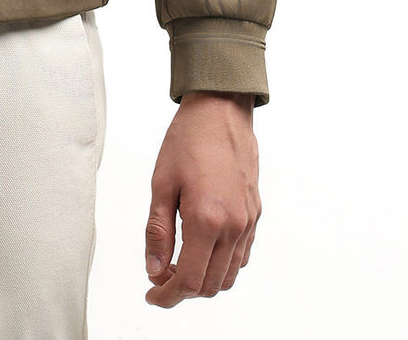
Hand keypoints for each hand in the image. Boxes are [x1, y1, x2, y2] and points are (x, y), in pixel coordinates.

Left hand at [143, 90, 260, 305]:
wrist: (221, 111)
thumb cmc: (188, 140)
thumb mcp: (161, 183)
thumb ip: (157, 231)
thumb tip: (153, 270)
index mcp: (206, 220)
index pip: (189, 280)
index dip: (167, 295)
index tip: (152, 295)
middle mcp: (233, 227)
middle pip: (210, 285)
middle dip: (182, 290)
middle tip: (159, 276)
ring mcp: (248, 223)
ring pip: (228, 275)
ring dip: (203, 280)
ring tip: (177, 263)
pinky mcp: (255, 215)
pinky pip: (240, 257)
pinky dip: (220, 265)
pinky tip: (200, 249)